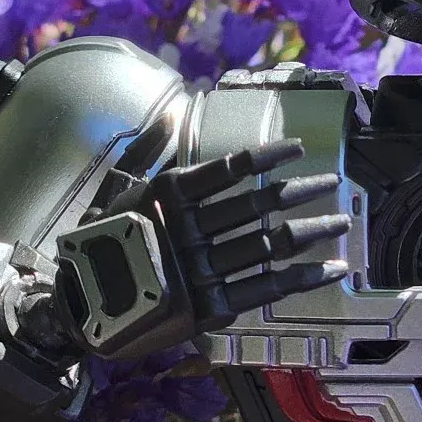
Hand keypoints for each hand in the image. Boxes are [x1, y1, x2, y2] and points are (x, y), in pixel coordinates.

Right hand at [58, 139, 349, 356]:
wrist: (81, 308)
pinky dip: (302, 279)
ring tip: (340, 222)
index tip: (298, 148)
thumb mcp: (116, 188)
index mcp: (169, 197)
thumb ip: (146, 149)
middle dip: (300, 192)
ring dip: (310, 232)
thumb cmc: (99, 240)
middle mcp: (190, 231)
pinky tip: (330, 269)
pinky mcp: (210, 308)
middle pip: (257, 207)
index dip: (267, 156)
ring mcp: (201, 271)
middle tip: (331, 181)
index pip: (228, 169)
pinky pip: (266, 289)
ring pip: (269, 246)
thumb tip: (173, 112)